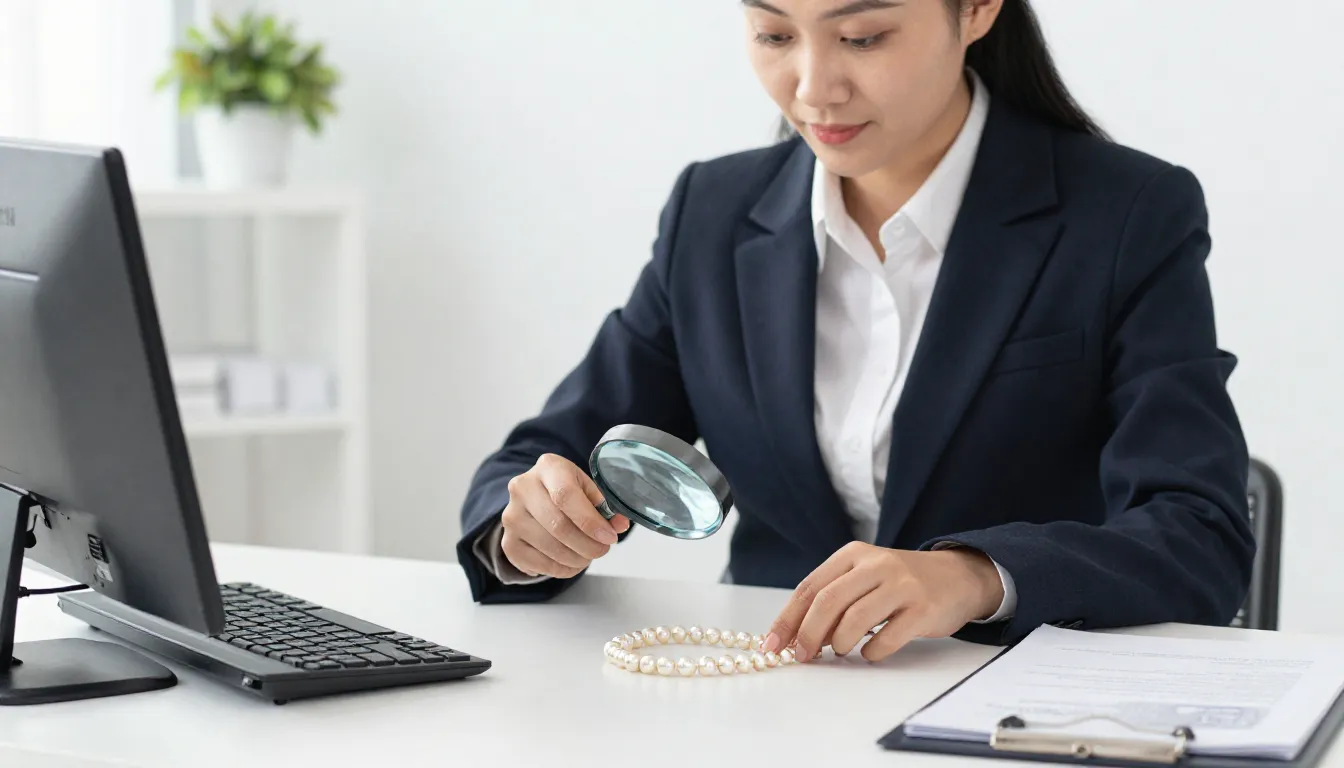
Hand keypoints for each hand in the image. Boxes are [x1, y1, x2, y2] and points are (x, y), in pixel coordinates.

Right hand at [500, 453, 629, 578]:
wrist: (536, 500)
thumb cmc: (568, 491)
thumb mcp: (588, 489)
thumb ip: (605, 506)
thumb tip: (619, 525)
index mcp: (548, 467)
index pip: (565, 496)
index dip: (590, 521)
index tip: (609, 537)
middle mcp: (522, 488)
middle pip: (558, 526)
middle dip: (587, 545)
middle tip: (603, 550)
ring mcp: (511, 516)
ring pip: (550, 548)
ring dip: (577, 559)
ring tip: (589, 556)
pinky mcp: (508, 542)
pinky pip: (538, 564)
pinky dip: (562, 569)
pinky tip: (572, 562)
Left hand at [762, 542, 1004, 662]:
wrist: (957, 577)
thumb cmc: (900, 583)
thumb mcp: (864, 578)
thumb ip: (833, 600)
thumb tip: (796, 638)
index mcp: (854, 555)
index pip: (810, 587)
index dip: (787, 619)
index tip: (772, 645)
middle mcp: (876, 565)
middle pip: (828, 601)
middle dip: (807, 634)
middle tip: (802, 656)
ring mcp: (902, 585)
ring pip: (855, 619)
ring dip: (839, 643)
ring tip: (840, 650)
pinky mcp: (923, 609)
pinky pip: (887, 638)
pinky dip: (871, 652)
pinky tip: (871, 652)